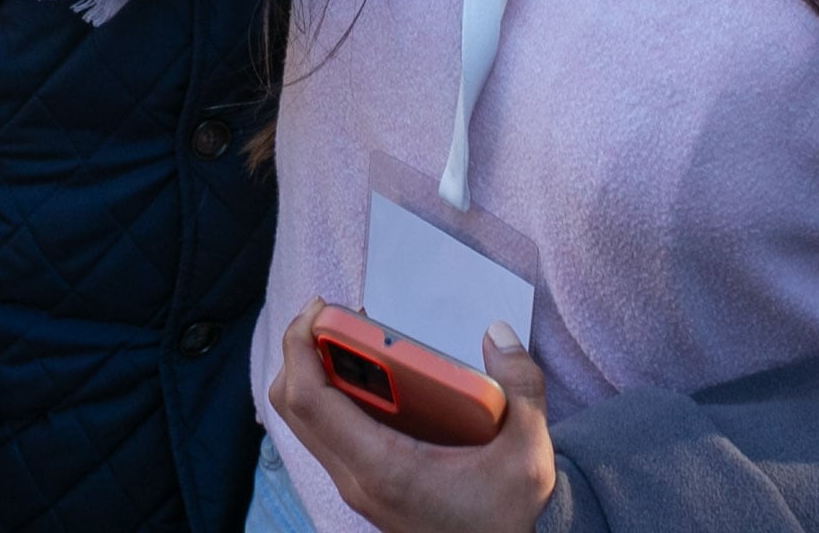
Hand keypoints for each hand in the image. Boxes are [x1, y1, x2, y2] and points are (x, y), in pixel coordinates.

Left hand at [266, 301, 553, 532]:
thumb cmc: (504, 519)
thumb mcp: (527, 456)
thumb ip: (521, 390)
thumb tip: (498, 334)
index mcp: (382, 468)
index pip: (309, 400)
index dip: (299, 346)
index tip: (319, 307)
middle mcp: (355, 478)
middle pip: (291, 405)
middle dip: (300, 349)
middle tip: (333, 314)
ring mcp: (354, 485)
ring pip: (304, 420)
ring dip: (312, 372)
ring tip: (352, 339)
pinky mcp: (362, 486)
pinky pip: (325, 431)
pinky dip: (330, 395)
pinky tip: (371, 377)